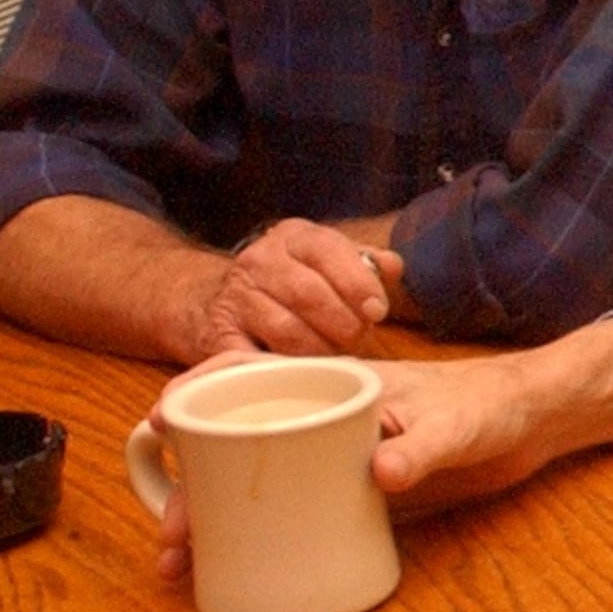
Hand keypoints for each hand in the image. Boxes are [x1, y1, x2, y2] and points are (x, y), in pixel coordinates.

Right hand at [153, 329, 612, 579]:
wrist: (531, 424)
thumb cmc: (490, 403)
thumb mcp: (457, 426)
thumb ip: (423, 447)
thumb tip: (381, 474)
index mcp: (329, 383)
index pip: (241, 374)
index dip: (193, 395)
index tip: (157, 427)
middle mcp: (315, 418)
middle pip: (232, 445)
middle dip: (188, 487)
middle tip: (172, 538)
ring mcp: (327, 457)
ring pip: (251, 483)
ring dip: (211, 519)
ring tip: (182, 564)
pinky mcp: (347, 492)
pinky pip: (288, 511)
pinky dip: (253, 536)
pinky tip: (230, 568)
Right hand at [188, 218, 399, 357]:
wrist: (221, 302)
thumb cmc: (295, 283)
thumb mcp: (330, 263)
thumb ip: (365, 265)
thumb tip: (393, 266)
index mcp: (294, 236)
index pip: (328, 250)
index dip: (357, 283)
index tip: (377, 311)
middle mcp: (259, 260)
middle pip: (308, 293)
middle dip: (343, 323)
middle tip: (359, 340)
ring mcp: (235, 297)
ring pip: (286, 329)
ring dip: (320, 350)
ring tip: (335, 358)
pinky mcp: (219, 334)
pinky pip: (255, 358)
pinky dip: (282, 369)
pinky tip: (300, 375)